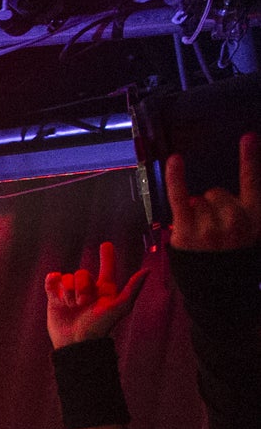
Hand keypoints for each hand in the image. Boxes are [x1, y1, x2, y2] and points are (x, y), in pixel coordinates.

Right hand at [44, 241, 148, 347]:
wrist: (76, 341)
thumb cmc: (100, 326)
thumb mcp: (120, 307)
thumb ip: (133, 288)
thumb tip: (147, 269)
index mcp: (104, 289)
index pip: (107, 268)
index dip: (107, 256)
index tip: (106, 245)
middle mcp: (87, 289)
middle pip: (82, 273)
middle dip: (81, 286)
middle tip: (82, 303)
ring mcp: (70, 293)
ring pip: (67, 278)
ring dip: (68, 291)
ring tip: (71, 306)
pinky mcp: (54, 298)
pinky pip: (52, 281)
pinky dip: (52, 281)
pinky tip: (54, 284)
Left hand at [166, 134, 260, 255]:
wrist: (219, 292)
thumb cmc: (231, 262)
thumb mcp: (251, 236)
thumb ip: (241, 212)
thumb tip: (210, 196)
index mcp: (255, 217)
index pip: (253, 181)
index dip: (250, 158)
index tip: (248, 137)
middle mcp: (235, 218)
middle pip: (215, 192)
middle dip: (210, 206)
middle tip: (213, 231)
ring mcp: (211, 225)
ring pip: (197, 200)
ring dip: (195, 213)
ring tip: (200, 238)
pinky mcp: (189, 231)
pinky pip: (179, 196)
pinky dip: (176, 177)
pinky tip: (176, 160)